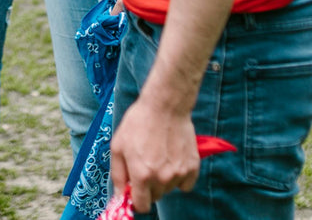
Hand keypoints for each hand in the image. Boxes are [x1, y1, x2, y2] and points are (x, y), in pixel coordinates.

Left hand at [111, 96, 199, 212]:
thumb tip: (120, 195)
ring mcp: (179, 173)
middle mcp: (162, 178)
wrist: (165, 106)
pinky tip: (172, 160)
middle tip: (145, 165)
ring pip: (169, 189)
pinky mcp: (193, 167)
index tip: (135, 190)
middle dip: (148, 187)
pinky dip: (179, 177)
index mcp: (141, 175)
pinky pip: (185, 184)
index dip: (136, 200)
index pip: (142, 206)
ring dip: (163, 180)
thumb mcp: (118, 147)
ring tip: (158, 156)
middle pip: (155, 197)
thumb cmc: (138, 123)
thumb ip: (118, 175)